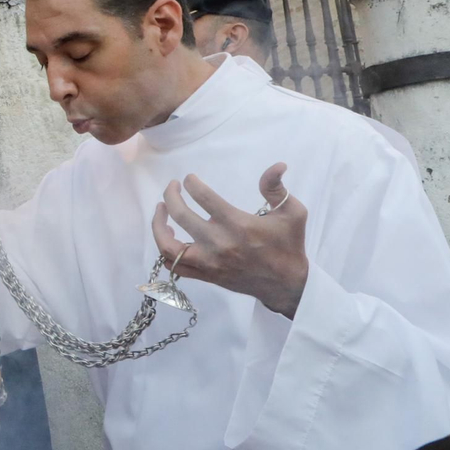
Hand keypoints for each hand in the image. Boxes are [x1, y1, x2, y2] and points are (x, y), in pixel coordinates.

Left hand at [151, 163, 308, 316]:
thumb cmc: (288, 245)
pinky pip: (175, 265)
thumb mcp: (292, 213)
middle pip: (181, 215)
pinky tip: (168, 234)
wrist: (286, 284)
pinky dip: (165, 250)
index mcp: (238, 224)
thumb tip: (277, 165)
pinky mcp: (206, 275)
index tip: (190, 179)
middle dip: (171, 195)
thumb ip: (277, 188)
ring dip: (158, 225)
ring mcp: (209, 262)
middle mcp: (219, 243)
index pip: (203, 198)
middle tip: (173, 186)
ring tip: (161, 209)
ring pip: (168, 246)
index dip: (192, 184)